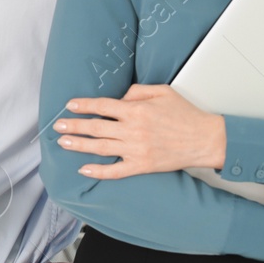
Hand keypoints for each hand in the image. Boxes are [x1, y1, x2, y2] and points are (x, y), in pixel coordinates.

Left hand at [54, 85, 225, 178]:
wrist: (205, 139)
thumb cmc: (185, 114)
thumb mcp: (162, 92)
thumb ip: (136, 91)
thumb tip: (118, 98)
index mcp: (136, 110)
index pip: (102, 106)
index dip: (83, 105)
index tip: (69, 106)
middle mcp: (132, 130)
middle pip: (96, 127)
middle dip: (74, 126)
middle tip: (58, 125)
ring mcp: (136, 150)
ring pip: (100, 148)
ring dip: (79, 145)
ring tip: (63, 143)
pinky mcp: (142, 165)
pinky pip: (115, 171)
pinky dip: (98, 171)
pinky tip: (84, 169)